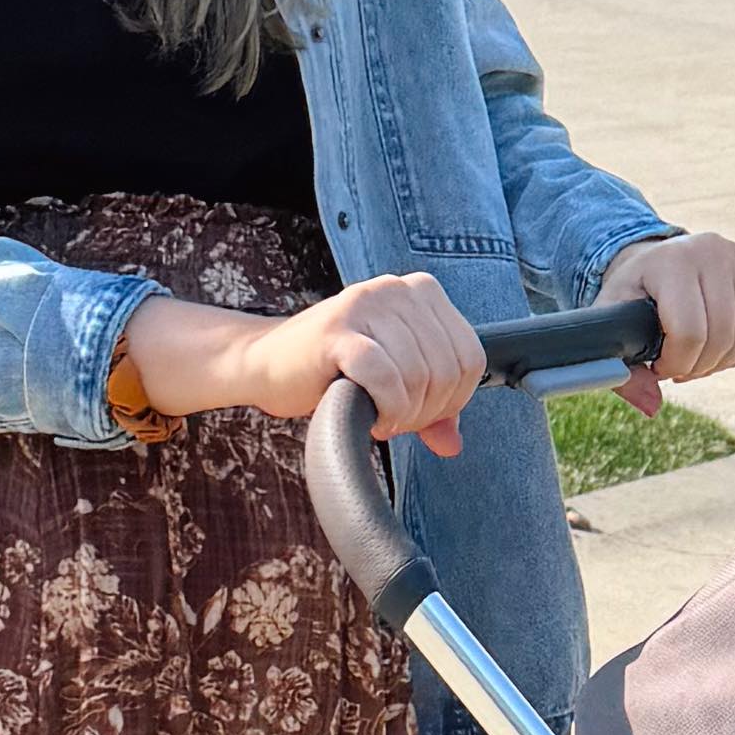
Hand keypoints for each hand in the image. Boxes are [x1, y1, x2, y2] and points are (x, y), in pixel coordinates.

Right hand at [119, 268, 486, 458]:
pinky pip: (385, 377)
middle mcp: (395, 289)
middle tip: (394, 421)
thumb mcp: (392, 384)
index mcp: (419, 292)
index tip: (420, 414)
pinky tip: (370, 417)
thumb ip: (428, 408)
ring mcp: (365, 305)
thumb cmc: (330, 370)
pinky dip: (386, 408)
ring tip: (378, 418)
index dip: (453, 399)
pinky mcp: (338, 331)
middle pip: (447, 369)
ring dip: (402, 414)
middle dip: (426, 411)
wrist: (264, 363)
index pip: (470, 355)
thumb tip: (453, 445)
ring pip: (418, 375)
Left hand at [599, 230, 734, 414]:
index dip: (676, 363)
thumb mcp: (613, 324)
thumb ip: (620, 368)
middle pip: (721, 336)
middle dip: (699, 367)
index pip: (689, 331)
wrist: (657, 261)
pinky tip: (721, 346)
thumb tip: (651, 406)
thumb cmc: (634, 294)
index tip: (660, 367)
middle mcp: (711, 250)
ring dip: (721, 361)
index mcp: (671, 261)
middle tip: (680, 366)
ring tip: (697, 356)